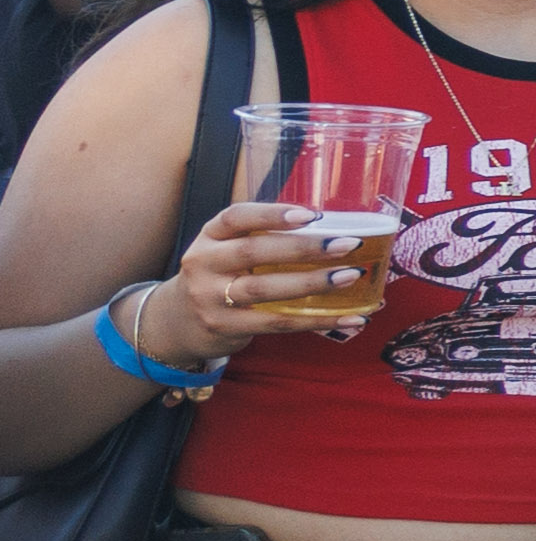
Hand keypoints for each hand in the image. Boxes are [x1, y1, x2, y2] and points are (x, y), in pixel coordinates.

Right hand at [164, 199, 387, 350]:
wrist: (180, 319)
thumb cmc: (223, 275)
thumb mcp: (228, 248)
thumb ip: (265, 238)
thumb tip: (336, 230)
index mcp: (210, 236)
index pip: (236, 217)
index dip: (273, 214)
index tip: (312, 215)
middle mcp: (204, 263)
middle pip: (253, 252)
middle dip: (304, 248)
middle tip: (347, 245)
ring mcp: (210, 297)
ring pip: (264, 289)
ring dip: (312, 283)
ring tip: (351, 276)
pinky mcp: (224, 326)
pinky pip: (277, 323)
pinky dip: (318, 321)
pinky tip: (351, 318)